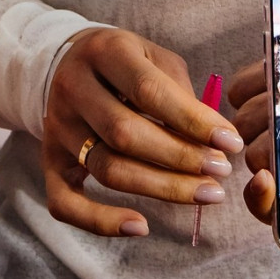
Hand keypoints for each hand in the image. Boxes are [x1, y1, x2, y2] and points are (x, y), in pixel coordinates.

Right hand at [43, 27, 243, 236]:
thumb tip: (214, 142)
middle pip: (125, 133)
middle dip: (180, 158)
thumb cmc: (126, 63)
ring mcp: (57, 126)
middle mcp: (73, 87)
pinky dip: (100, 222)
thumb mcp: (154, 57)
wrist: (69, 62)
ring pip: (106, 168)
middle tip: (220, 173)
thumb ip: (180, 93)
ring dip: (160, 188)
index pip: (148, 90)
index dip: (192, 120)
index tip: (230, 143)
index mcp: (104, 51)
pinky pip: (64, 203)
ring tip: (203, 194)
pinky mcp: (49, 160)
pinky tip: (140, 227)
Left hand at [230, 25, 279, 225]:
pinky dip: (250, 83)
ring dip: (258, 114)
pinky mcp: (273, 71)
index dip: (262, 203)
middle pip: (254, 157)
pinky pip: (241, 86)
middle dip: (263, 146)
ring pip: (245, 123)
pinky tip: (274, 73)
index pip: (276, 207)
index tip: (265, 181)